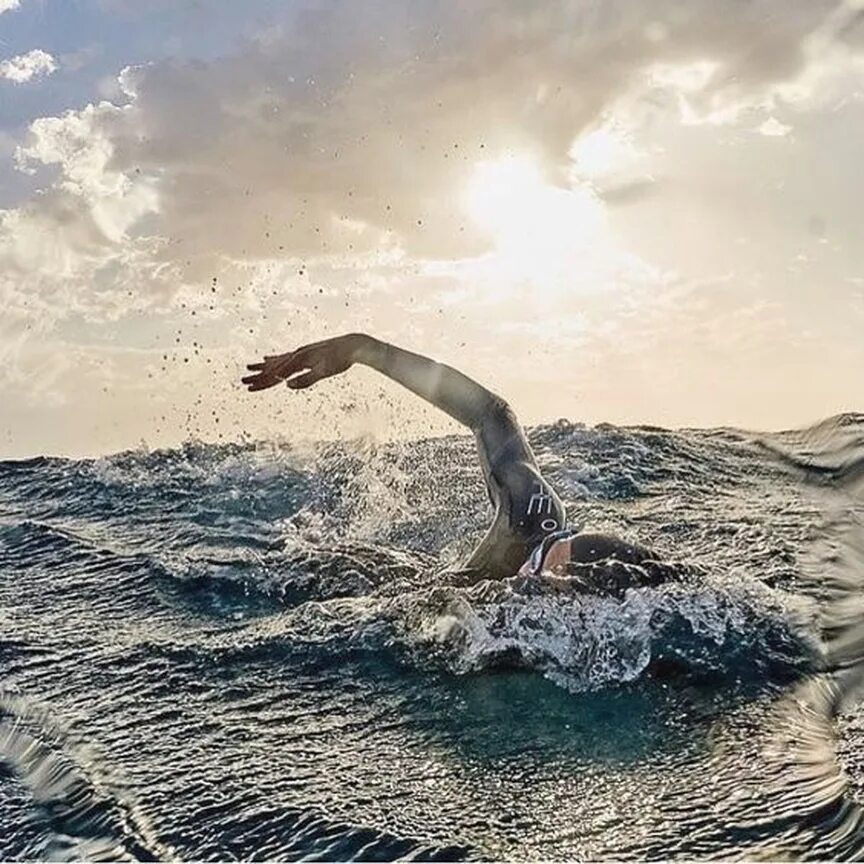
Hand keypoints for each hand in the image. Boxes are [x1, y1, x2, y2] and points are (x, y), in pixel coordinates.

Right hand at [242, 334, 363, 391]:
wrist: (352, 345)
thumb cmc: (340, 359)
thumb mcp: (324, 372)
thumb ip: (306, 379)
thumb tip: (287, 385)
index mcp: (300, 359)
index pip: (278, 374)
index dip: (264, 382)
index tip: (251, 388)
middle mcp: (297, 354)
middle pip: (273, 367)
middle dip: (258, 376)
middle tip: (242, 382)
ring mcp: (300, 353)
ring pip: (277, 361)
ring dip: (262, 367)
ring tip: (249, 369)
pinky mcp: (305, 353)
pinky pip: (284, 357)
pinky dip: (274, 360)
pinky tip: (267, 359)